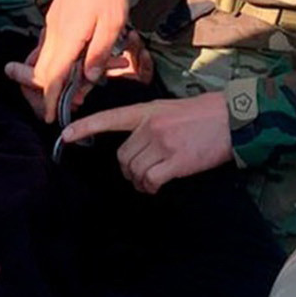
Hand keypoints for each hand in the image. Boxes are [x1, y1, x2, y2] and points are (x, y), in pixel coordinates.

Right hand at [4, 0, 135, 124]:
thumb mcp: (112, 23)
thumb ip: (98, 53)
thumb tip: (88, 78)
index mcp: (68, 37)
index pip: (51, 76)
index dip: (49, 98)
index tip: (50, 116)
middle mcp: (54, 34)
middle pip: (43, 71)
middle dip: (49, 93)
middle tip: (68, 104)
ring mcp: (52, 26)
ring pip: (47, 60)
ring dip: (57, 76)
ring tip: (80, 84)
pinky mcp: (55, 19)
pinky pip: (51, 47)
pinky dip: (59, 60)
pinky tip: (76, 62)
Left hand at [58, 90, 231, 192]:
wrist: (231, 117)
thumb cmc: (202, 114)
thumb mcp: (169, 110)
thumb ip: (148, 125)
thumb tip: (137, 148)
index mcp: (146, 111)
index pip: (109, 118)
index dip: (85, 127)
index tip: (64, 135)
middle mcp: (150, 126)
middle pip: (122, 156)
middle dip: (128, 170)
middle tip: (141, 174)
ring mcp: (163, 144)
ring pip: (135, 170)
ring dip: (141, 181)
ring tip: (153, 180)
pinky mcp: (177, 161)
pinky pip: (151, 180)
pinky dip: (151, 186)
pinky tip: (159, 185)